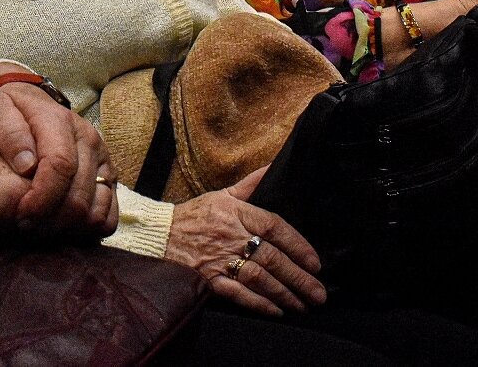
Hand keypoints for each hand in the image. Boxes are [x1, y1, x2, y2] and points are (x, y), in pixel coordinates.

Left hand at [0, 78, 116, 237]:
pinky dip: (89, 228)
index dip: (42, 198)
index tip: (22, 215)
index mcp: (60, 121)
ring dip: (69, 227)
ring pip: (97, 207)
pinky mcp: (108, 174)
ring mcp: (102, 157)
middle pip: (79, 193)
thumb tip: (27, 165)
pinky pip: (110, 212)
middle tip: (25, 228)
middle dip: (51, 219)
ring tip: (41, 230)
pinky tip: (63, 229)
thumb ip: (9, 133)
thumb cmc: (9, 111)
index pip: (61, 166)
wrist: (29, 102)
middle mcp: (88, 138)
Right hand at [165, 167, 325, 316]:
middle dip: (299, 277)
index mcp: (236, 212)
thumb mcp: (223, 194)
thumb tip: (274, 166)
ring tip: (304, 305)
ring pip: (260, 278)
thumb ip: (251, 184)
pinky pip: (239, 294)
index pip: (274, 227)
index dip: (298, 245)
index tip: (316, 262)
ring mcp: (220, 259)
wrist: (159, 235)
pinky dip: (259, 303)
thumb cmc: (194, 215)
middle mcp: (231, 236)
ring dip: (285, 293)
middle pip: (272, 257)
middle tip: (319, 292)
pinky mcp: (209, 279)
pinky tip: (276, 310)